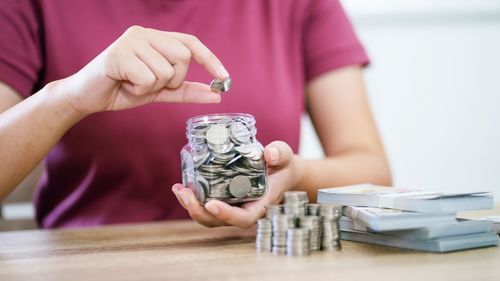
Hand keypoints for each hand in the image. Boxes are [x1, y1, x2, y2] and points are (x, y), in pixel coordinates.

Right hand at [55, 25, 228, 114]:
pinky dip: (138, 90)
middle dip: (173, 80)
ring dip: (152, 88)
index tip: (225, 78)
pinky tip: (123, 85)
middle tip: (150, 84)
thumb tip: (217, 94)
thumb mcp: (159, 91)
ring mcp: (131, 41)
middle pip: (183, 57)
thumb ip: (186, 91)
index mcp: (155, 38)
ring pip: (166, 71)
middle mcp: (144, 33)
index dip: (210, 59)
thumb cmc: (123, 89)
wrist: (87, 97)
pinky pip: (147, 78)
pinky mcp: (118, 53)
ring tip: (132, 84)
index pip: (190, 43)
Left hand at [172, 141, 304, 227]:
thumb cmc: (282, 165)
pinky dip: (192, 199)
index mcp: (261, 205)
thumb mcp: (285, 156)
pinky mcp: (224, 200)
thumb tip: (268, 154)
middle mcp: (244, 210)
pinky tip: (180, 187)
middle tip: (185, 193)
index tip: (211, 204)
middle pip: (219, 221)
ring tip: (178, 190)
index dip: (227, 215)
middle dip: (199, 212)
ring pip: (209, 217)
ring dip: (191, 207)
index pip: (244, 219)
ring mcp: (233, 207)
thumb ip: (279, 154)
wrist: (280, 170)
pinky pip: (206, 206)